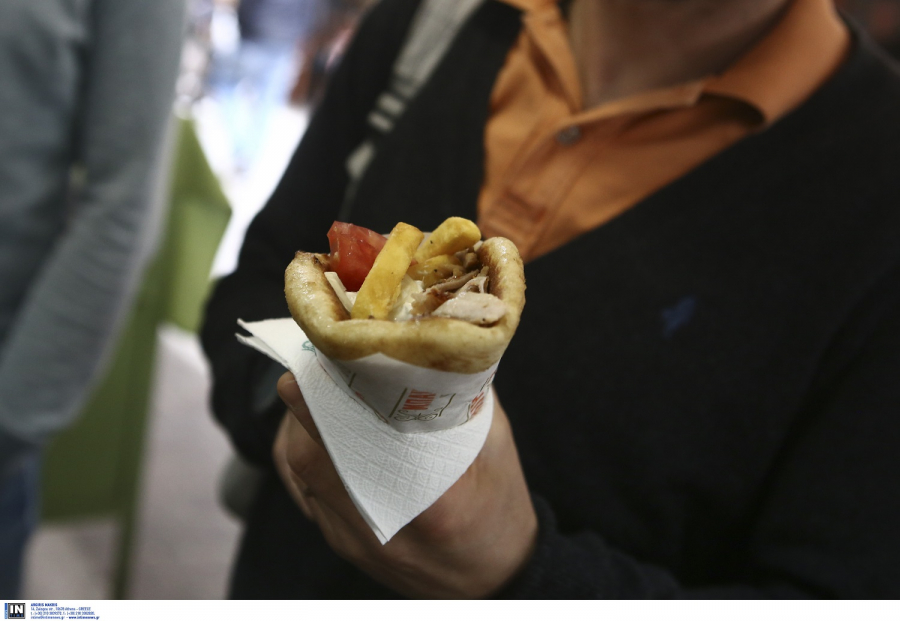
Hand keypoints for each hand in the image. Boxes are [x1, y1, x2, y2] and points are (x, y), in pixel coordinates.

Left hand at [272, 372, 537, 598]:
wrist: (493, 575)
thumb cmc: (499, 504)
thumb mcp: (495, 442)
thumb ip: (456, 393)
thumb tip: (419, 340)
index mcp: (436, 507)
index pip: (363, 452)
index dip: (331, 404)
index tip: (322, 362)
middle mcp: (384, 529)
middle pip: (318, 461)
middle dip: (308, 404)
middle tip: (315, 363)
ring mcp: (356, 541)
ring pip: (302, 476)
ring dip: (300, 425)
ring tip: (316, 388)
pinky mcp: (342, 543)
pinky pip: (304, 492)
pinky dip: (305, 452)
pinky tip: (318, 428)